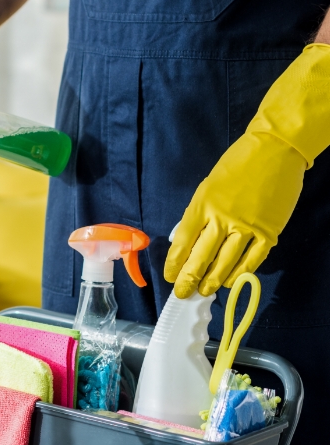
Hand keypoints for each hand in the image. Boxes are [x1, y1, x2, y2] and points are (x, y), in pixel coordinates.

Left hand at [164, 131, 305, 297]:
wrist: (275, 150)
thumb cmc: (238, 164)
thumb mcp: (208, 186)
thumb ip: (198, 213)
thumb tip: (186, 239)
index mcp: (203, 204)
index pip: (183, 241)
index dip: (175, 263)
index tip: (170, 276)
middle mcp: (222, 219)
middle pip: (201, 258)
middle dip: (190, 279)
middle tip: (183, 294)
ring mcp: (247, 228)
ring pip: (225, 264)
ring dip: (213, 282)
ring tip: (204, 291)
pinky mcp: (268, 234)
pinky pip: (251, 262)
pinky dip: (239, 275)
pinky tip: (229, 282)